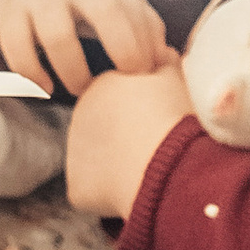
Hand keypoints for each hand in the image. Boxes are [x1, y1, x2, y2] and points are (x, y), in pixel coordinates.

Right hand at [0, 0, 170, 96]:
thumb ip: (140, 17)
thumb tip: (164, 58)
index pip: (132, 4)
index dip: (144, 41)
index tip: (147, 69)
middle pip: (104, 9)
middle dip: (122, 48)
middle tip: (127, 78)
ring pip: (57, 37)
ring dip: (75, 71)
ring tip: (83, 88)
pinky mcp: (7, 14)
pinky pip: (17, 51)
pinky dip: (33, 75)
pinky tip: (47, 86)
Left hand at [65, 61, 194, 218]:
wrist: (167, 161)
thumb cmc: (174, 117)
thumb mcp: (175, 78)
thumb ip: (164, 62)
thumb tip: (163, 54)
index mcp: (102, 86)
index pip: (116, 99)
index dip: (139, 112)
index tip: (159, 121)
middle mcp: (79, 116)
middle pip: (104, 130)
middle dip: (124, 138)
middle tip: (154, 147)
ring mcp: (74, 154)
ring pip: (98, 161)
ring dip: (116, 166)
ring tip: (146, 169)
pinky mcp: (77, 187)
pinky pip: (94, 193)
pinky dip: (110, 196)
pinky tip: (134, 190)